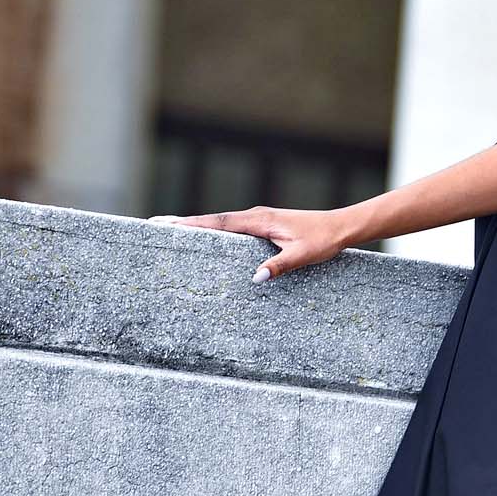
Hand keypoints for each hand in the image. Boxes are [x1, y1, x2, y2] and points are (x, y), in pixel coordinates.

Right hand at [147, 206, 352, 282]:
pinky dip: (215, 230)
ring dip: (198, 226)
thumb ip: (280, 266)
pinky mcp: (264, 226)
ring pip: (222, 223)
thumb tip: (255, 278)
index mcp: (260, 221)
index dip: (192, 224)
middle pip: (213, 220)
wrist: (341, 226)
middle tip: (155, 223)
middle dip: (184, 222)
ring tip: (170, 230)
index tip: (166, 224)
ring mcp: (259, 220)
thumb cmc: (323, 239)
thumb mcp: (303, 255)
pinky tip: (206, 238)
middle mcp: (256, 217)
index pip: (219, 223)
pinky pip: (233, 228)